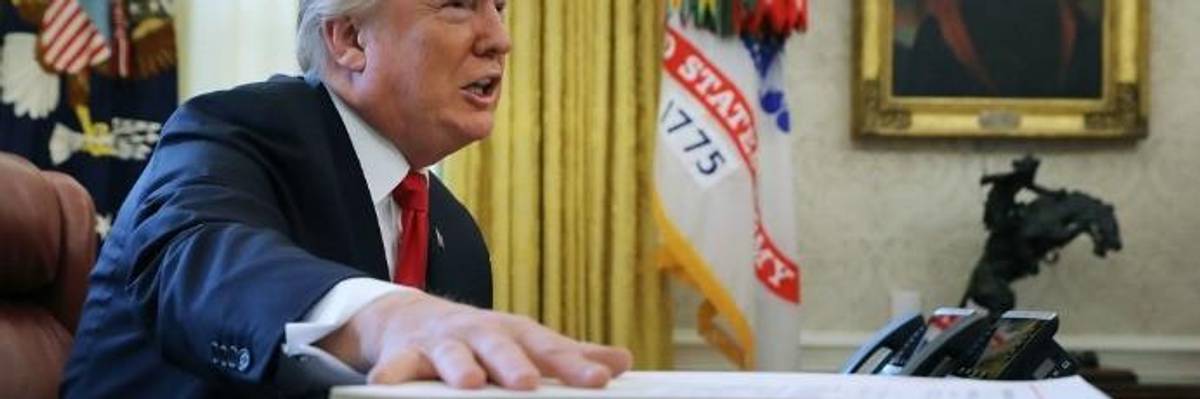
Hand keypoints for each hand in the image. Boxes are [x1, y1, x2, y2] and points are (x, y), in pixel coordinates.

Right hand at [317, 291, 632, 389]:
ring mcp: (442, 343)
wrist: (412, 317)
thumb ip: (568, 355)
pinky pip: (397, 365)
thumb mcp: (524, 342)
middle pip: (500, 346)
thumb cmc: (481, 338)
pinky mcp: (405, 354)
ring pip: (451, 353)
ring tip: (469, 382)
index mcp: (514, 334)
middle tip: (528, 382)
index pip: (549, 348)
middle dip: (513, 363)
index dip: (574, 364)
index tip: (599, 380)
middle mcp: (480, 334)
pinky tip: (386, 386)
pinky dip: (391, 374)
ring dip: (459, 366)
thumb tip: (622, 361)